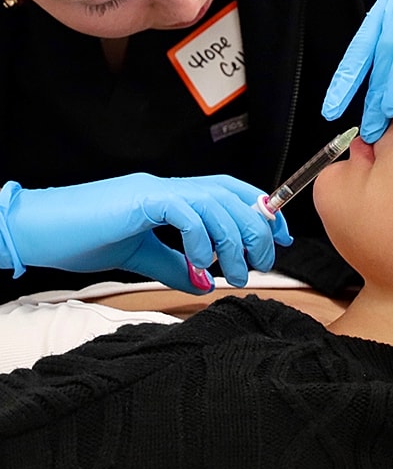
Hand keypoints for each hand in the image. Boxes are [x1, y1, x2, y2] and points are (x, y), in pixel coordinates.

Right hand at [0, 174, 291, 291]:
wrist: (39, 229)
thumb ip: (172, 265)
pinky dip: (200, 239)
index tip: (278, 239)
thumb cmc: (81, 238)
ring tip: (233, 274)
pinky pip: (184, 212)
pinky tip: (200, 265)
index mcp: (170, 195)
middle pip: (231, 196)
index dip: (259, 212)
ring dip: (233, 241)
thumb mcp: (138, 256)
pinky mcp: (141, 200)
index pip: (228, 192)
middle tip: (258, 264)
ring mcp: (155, 190)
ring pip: (215, 203)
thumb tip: (203, 282)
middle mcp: (168, 186)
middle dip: (255, 230)